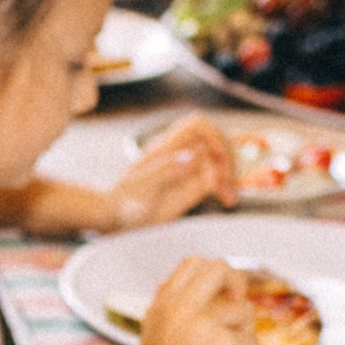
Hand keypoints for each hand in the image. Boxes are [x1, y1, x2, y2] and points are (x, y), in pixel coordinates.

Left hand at [107, 114, 238, 225]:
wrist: (115, 218)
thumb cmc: (123, 201)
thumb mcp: (142, 187)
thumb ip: (166, 171)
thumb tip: (192, 157)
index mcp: (167, 147)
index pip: (197, 125)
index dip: (214, 134)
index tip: (219, 156)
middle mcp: (180, 155)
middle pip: (214, 143)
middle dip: (227, 159)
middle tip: (227, 183)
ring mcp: (187, 171)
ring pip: (218, 163)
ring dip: (230, 176)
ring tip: (229, 197)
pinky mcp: (191, 189)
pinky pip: (215, 181)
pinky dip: (225, 189)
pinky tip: (228, 202)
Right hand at [131, 254, 255, 344]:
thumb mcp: (151, 336)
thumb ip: (165, 310)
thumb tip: (167, 282)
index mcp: (163, 305)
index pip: (193, 263)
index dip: (215, 276)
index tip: (221, 297)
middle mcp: (181, 307)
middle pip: (220, 268)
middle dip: (238, 284)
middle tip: (238, 311)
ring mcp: (202, 323)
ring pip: (244, 311)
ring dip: (243, 337)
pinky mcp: (223, 343)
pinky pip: (250, 342)